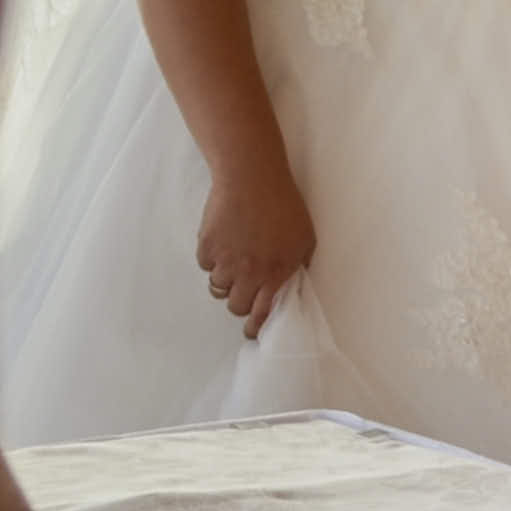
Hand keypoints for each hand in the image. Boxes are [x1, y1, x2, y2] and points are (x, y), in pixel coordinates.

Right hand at [197, 163, 313, 337]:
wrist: (252, 179)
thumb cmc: (284, 206)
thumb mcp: (305, 238)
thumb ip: (297, 265)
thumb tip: (291, 283)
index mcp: (275, 274)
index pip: (261, 314)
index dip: (255, 326)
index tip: (252, 331)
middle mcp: (248, 274)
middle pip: (235, 306)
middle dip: (239, 302)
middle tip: (243, 290)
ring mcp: (225, 261)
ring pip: (217, 287)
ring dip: (225, 280)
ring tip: (235, 259)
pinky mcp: (206, 247)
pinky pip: (205, 265)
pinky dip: (212, 259)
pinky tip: (224, 241)